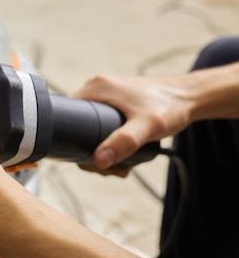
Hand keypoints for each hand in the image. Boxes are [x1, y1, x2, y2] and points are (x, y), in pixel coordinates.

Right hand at [72, 74, 192, 175]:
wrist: (191, 97)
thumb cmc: (170, 106)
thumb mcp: (146, 127)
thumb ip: (123, 143)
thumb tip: (98, 162)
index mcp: (95, 88)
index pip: (65, 115)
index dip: (69, 140)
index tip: (87, 160)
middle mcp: (96, 89)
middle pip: (76, 126)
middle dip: (90, 152)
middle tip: (109, 169)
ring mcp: (105, 96)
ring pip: (89, 129)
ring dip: (101, 151)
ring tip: (121, 166)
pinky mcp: (115, 103)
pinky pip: (100, 126)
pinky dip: (108, 142)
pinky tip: (122, 155)